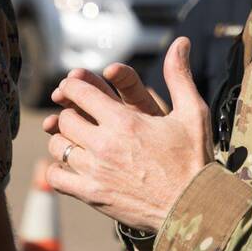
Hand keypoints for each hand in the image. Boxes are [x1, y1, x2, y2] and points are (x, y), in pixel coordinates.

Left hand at [44, 37, 211, 231]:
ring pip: (58, 146)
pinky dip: (58, 169)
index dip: (74, 85)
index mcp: (124, 120)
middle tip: (82, 115)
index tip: (77, 87)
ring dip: (64, 140)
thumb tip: (181, 42)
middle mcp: (104, 144)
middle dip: (71, 112)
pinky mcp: (92, 195)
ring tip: (78, 140)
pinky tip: (73, 166)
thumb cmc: (195, 159)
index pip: (79, 92)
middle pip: (65, 118)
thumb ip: (179, 75)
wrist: (194, 208)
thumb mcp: (192, 112)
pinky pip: (56, 176)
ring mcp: (95, 171)